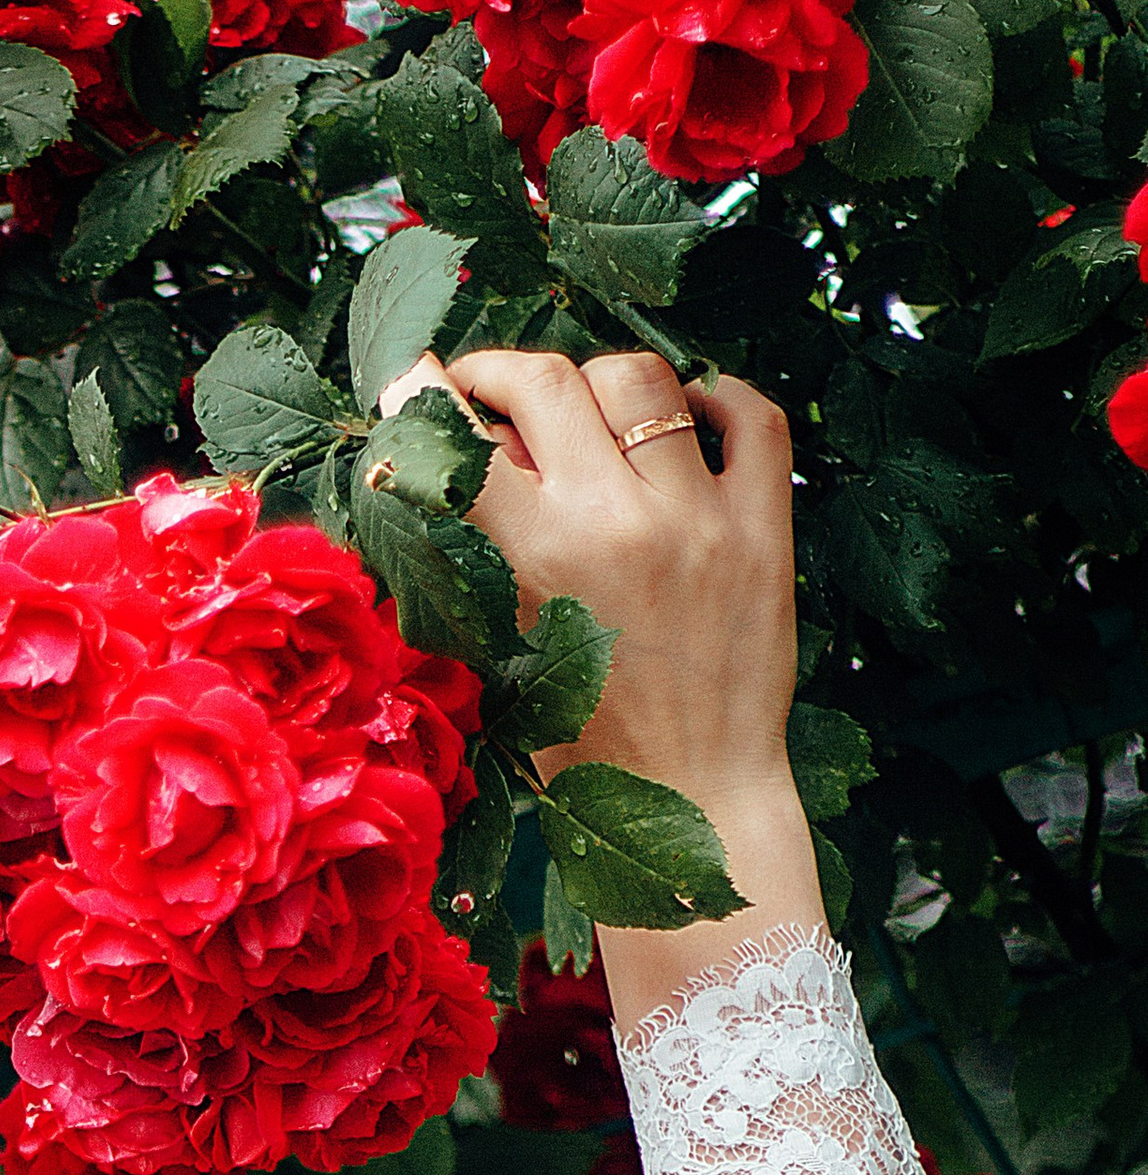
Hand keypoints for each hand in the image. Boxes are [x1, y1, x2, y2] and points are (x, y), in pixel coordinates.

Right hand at [382, 343, 821, 1028]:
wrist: (694, 806)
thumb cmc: (586, 747)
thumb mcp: (510, 651)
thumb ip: (493, 552)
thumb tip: (480, 454)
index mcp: (542, 559)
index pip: (464, 438)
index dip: (423, 396)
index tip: (410, 384)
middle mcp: (621, 522)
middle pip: (548, 379)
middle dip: (500, 369)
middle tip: (486, 386)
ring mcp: (701, 518)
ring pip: (642, 377)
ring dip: (599, 381)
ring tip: (587, 411)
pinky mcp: (764, 530)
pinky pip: (754, 417)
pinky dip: (718, 397)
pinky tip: (689, 416)